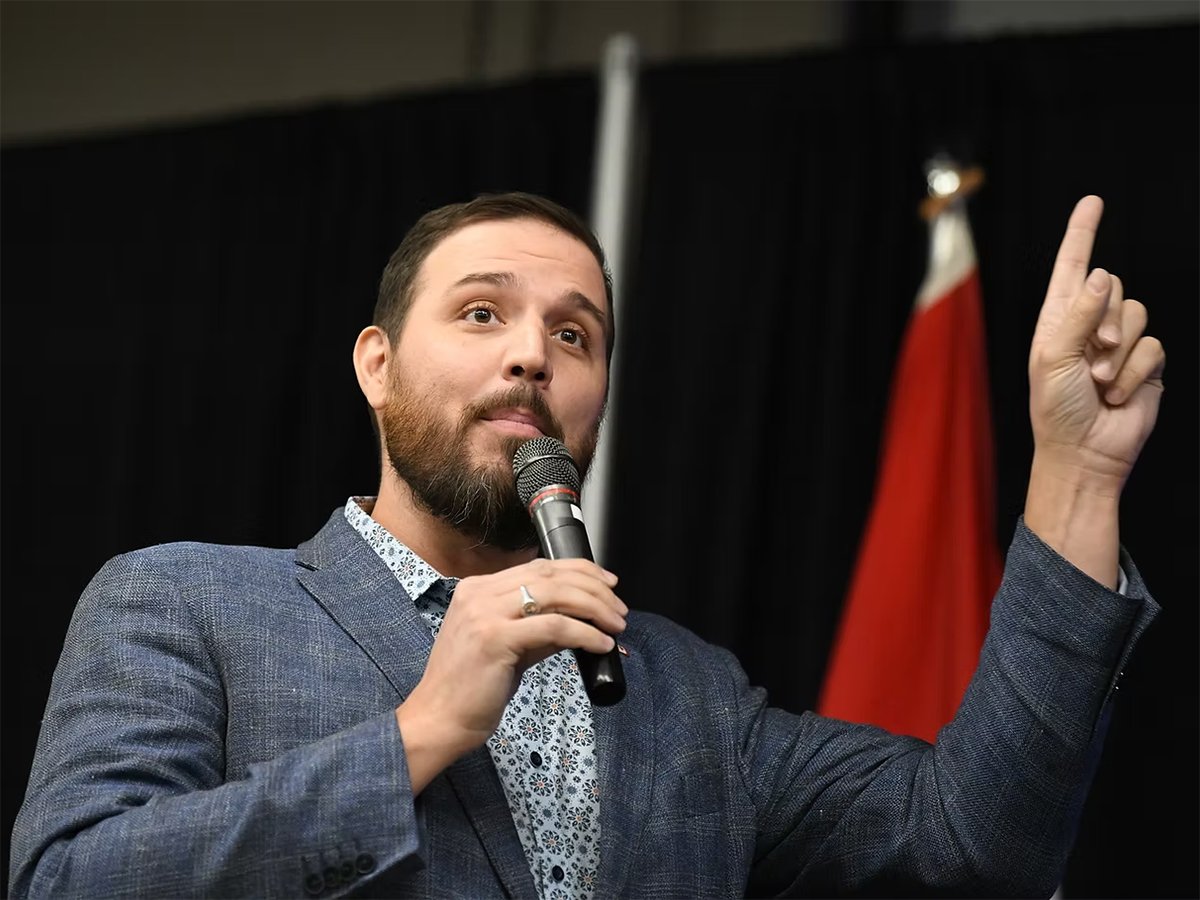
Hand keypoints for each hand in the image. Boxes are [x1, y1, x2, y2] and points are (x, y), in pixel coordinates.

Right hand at [395, 558, 625, 791]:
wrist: (438, 720)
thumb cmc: (469, 689)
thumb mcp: (507, 647)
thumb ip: (539, 629)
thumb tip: (580, 620)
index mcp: (478, 589)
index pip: (539, 566)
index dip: (580, 570)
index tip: (607, 583)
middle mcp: (479, 593)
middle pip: (551, 575)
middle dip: (594, 588)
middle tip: (619, 608)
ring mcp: (484, 613)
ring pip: (556, 594)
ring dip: (595, 607)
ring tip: (616, 624)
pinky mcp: (494, 638)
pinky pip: (553, 627)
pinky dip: (584, 633)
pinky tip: (600, 643)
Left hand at [1028, 195, 1165, 490]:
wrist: (1084, 452)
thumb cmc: (1056, 408)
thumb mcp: (1054, 358)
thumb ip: (1078, 315)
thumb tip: (1099, 274)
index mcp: (1057, 319)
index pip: (1070, 267)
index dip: (1082, 233)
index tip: (1093, 201)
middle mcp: (1088, 325)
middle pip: (1112, 285)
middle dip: (1105, 319)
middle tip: (1090, 358)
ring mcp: (1119, 343)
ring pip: (1137, 312)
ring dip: (1118, 351)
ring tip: (1099, 381)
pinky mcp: (1146, 363)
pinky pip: (1154, 344)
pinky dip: (1135, 370)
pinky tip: (1118, 394)